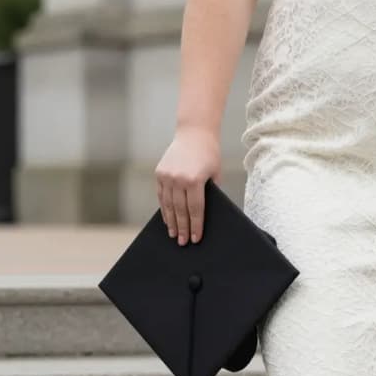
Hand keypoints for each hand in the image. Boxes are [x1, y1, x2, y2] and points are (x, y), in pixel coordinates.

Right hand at [155, 126, 220, 244]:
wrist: (194, 133)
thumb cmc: (209, 153)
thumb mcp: (215, 173)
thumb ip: (210, 191)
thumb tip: (204, 212)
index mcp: (194, 180)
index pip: (195, 209)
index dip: (195, 226)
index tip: (195, 238)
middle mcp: (178, 179)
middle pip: (180, 210)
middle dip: (182, 228)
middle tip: (183, 242)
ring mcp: (167, 176)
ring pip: (168, 205)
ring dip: (171, 222)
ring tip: (173, 235)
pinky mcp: (159, 173)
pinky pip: (161, 195)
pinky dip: (164, 208)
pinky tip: (167, 219)